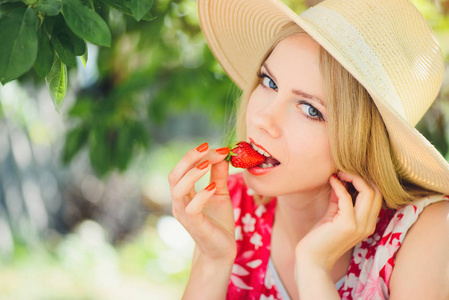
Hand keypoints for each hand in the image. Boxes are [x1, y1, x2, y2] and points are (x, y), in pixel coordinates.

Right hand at [168, 143, 236, 262]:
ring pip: (178, 189)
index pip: (182, 169)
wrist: (221, 250)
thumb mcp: (220, 193)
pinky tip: (214, 187)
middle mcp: (179, 202)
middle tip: (206, 147)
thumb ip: (219, 175)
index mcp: (183, 193)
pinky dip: (202, 195)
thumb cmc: (218, 222)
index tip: (219, 148)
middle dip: (189, 158)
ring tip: (208, 163)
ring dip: (193, 173)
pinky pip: (192, 208)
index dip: (196, 155)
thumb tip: (222, 154)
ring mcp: (184, 214)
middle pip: (174, 175)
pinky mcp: (195, 225)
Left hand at [295, 171, 382, 272]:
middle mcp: (368, 225)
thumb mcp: (333, 214)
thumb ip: (339, 199)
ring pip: (369, 193)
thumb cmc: (320, 238)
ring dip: (353, 178)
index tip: (347, 173)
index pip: (377, 196)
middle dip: (361, 177)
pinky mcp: (347, 225)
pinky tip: (331, 180)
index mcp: (367, 223)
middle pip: (377, 192)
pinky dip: (339, 186)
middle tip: (343, 170)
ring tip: (339, 173)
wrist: (312, 260)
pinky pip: (347, 198)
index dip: (365, 181)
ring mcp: (359, 226)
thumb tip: (339, 179)